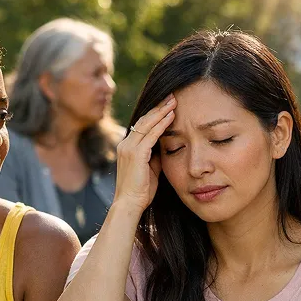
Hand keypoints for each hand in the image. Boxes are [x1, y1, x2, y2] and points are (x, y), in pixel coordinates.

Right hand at [114, 94, 175, 213]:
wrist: (129, 204)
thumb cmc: (140, 191)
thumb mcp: (150, 169)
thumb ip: (155, 156)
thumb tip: (166, 146)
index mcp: (128, 147)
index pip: (143, 125)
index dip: (155, 114)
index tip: (168, 105)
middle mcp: (126, 143)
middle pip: (144, 119)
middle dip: (159, 107)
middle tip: (172, 96)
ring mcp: (129, 148)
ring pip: (147, 124)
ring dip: (162, 111)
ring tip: (174, 101)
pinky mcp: (136, 154)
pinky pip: (151, 135)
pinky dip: (162, 124)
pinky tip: (172, 116)